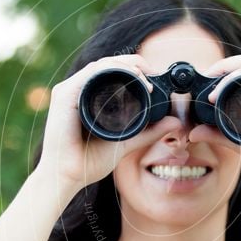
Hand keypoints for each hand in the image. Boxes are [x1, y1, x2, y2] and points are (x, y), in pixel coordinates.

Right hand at [37, 54, 182, 192]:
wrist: (67, 177)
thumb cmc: (89, 162)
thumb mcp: (127, 142)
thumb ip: (149, 132)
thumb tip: (175, 122)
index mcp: (90, 97)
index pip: (114, 71)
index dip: (137, 69)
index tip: (156, 79)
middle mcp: (79, 89)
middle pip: (109, 63)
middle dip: (135, 63)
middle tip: (154, 74)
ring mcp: (70, 90)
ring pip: (101, 64)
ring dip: (126, 65)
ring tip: (145, 76)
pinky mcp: (64, 95)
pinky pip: (90, 73)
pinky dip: (111, 70)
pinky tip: (130, 76)